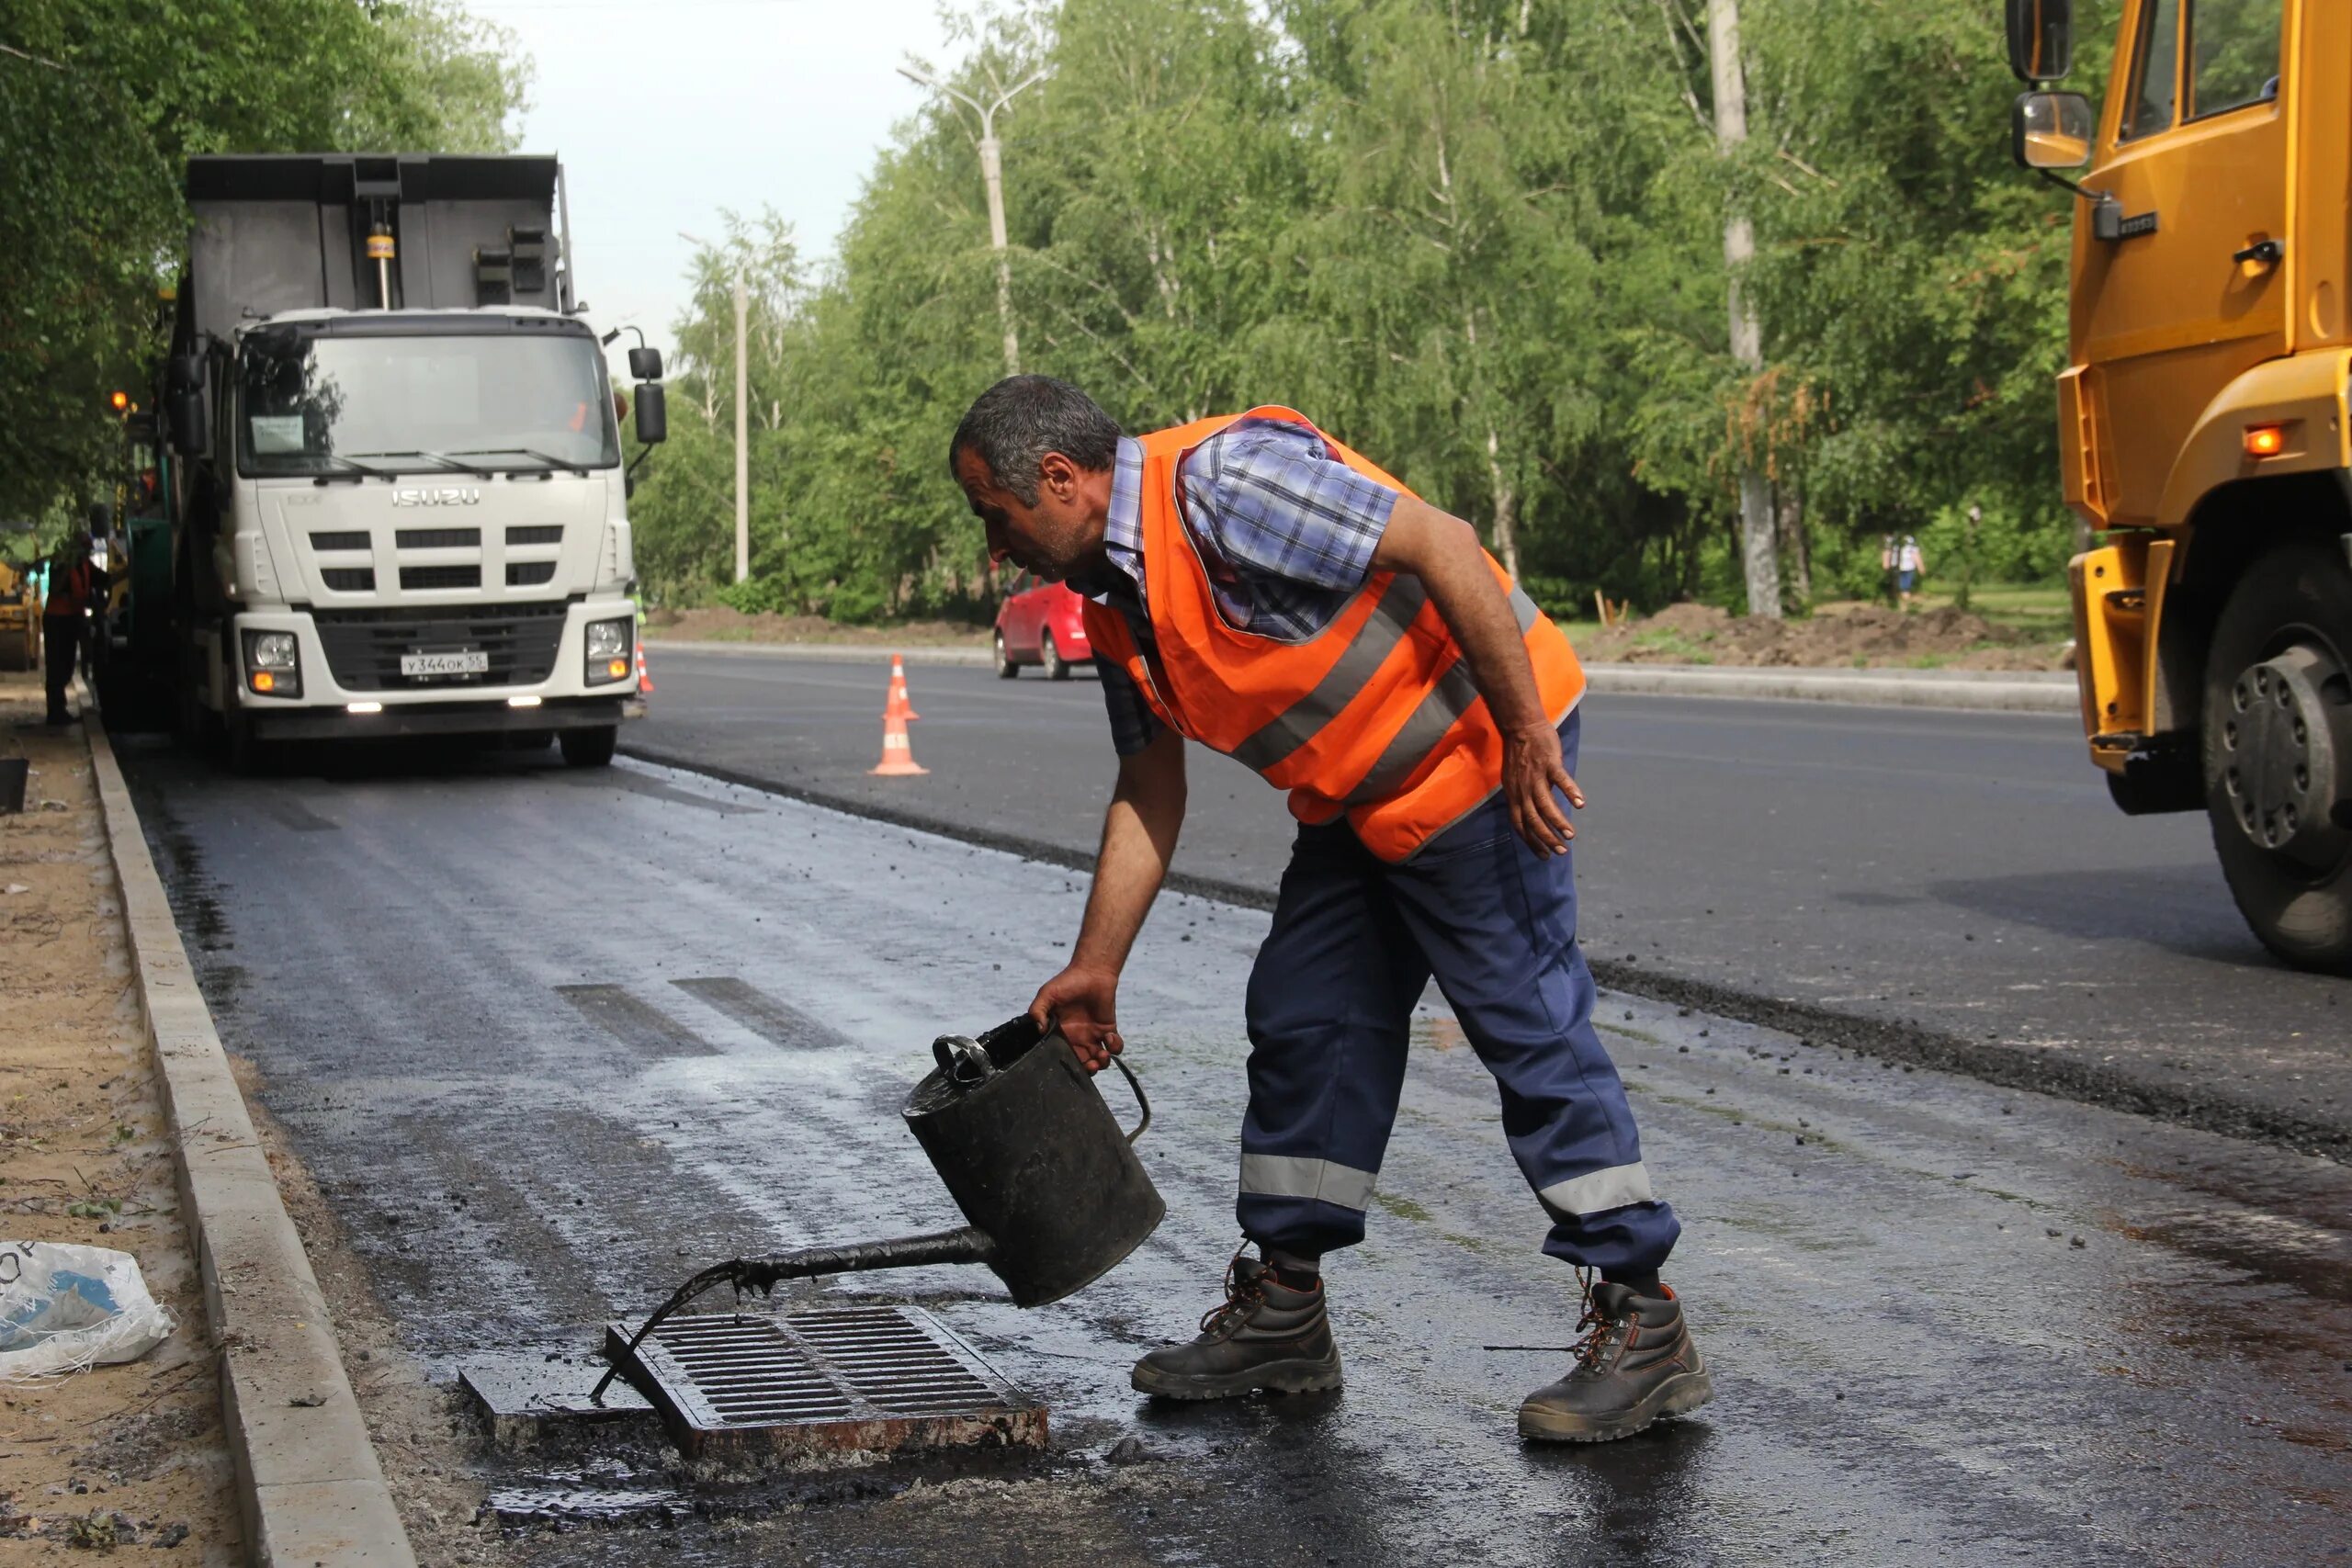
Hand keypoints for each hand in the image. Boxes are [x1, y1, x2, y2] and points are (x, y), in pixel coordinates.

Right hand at [1029, 962, 1123, 1072]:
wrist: (1091, 972)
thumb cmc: (1067, 982)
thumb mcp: (1046, 995)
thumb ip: (1037, 1011)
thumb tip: (1038, 1029)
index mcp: (1060, 1035)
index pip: (1063, 1058)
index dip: (1068, 1067)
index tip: (1072, 1066)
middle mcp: (1076, 1039)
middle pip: (1082, 1064)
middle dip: (1087, 1070)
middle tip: (1090, 1064)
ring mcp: (1093, 1036)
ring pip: (1099, 1060)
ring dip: (1102, 1063)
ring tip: (1101, 1055)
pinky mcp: (1108, 1029)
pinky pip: (1114, 1046)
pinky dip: (1115, 1047)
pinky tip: (1109, 1037)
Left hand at [1502, 720, 1583, 856]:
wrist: (1521, 726)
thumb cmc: (1521, 755)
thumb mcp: (1515, 781)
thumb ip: (1524, 798)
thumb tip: (1536, 816)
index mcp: (1514, 795)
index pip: (1520, 825)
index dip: (1531, 842)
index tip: (1545, 856)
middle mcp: (1522, 789)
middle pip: (1532, 819)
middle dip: (1546, 838)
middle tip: (1561, 851)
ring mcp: (1535, 776)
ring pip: (1545, 804)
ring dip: (1558, 822)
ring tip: (1571, 835)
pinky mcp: (1549, 762)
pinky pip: (1560, 780)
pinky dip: (1570, 792)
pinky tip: (1580, 804)